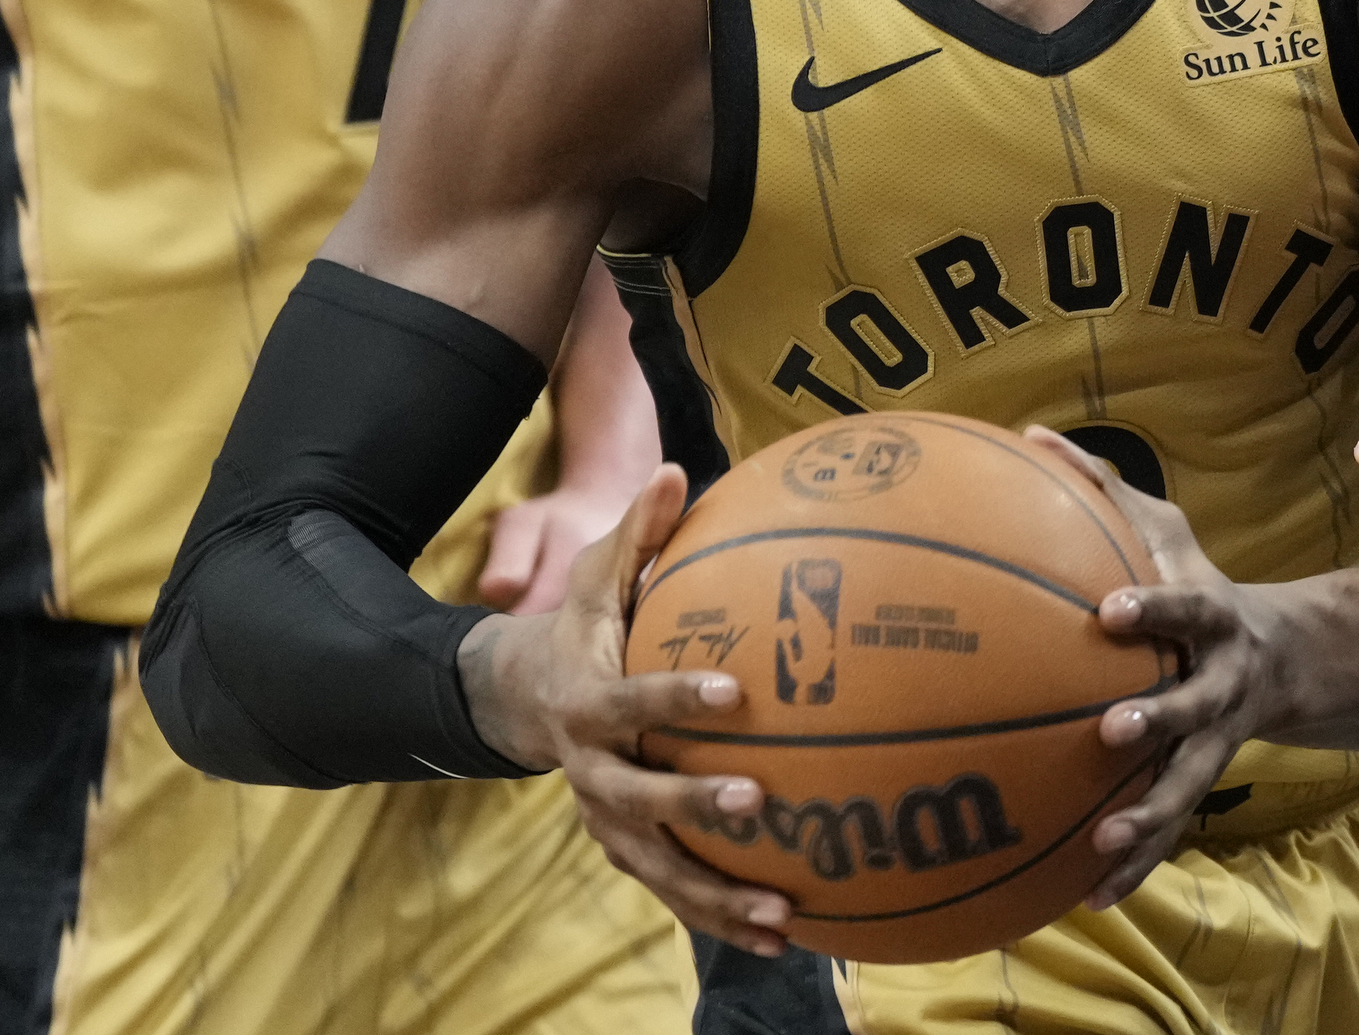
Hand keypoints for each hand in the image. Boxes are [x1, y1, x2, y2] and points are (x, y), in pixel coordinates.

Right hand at [459, 464, 795, 956]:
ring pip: (658, 869)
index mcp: (589, 703)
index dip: (679, 698)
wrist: (517, 697)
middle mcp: (594, 773)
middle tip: (759, 802)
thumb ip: (640, 531)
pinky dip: (723, 916)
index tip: (736, 692)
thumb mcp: (600, 574)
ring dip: (717, 896)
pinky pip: (675, 891)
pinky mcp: (628, 850)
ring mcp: (607, 820)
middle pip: (640, 801)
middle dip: (695, 808)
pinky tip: (787, 937)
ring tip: (783, 913)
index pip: (635, 702)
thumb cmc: (582, 624)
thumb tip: (679, 473)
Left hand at [1024, 427, 1300, 910]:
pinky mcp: (1200, 781)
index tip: (1109, 611)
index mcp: (1210, 620)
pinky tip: (1089, 898)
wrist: (1286, 657)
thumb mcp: (1165, 533)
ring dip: (1150, 816)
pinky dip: (1135, 863)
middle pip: (1196, 705)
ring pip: (1186, 783)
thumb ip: (1103, 490)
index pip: (1184, 608)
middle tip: (1112, 729)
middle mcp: (1221, 683)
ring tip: (1103, 843)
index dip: (1153, 609)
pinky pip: (1168, 827)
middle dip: (1160, 719)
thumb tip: (1029, 435)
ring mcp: (1215, 739)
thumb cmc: (1199, 585)